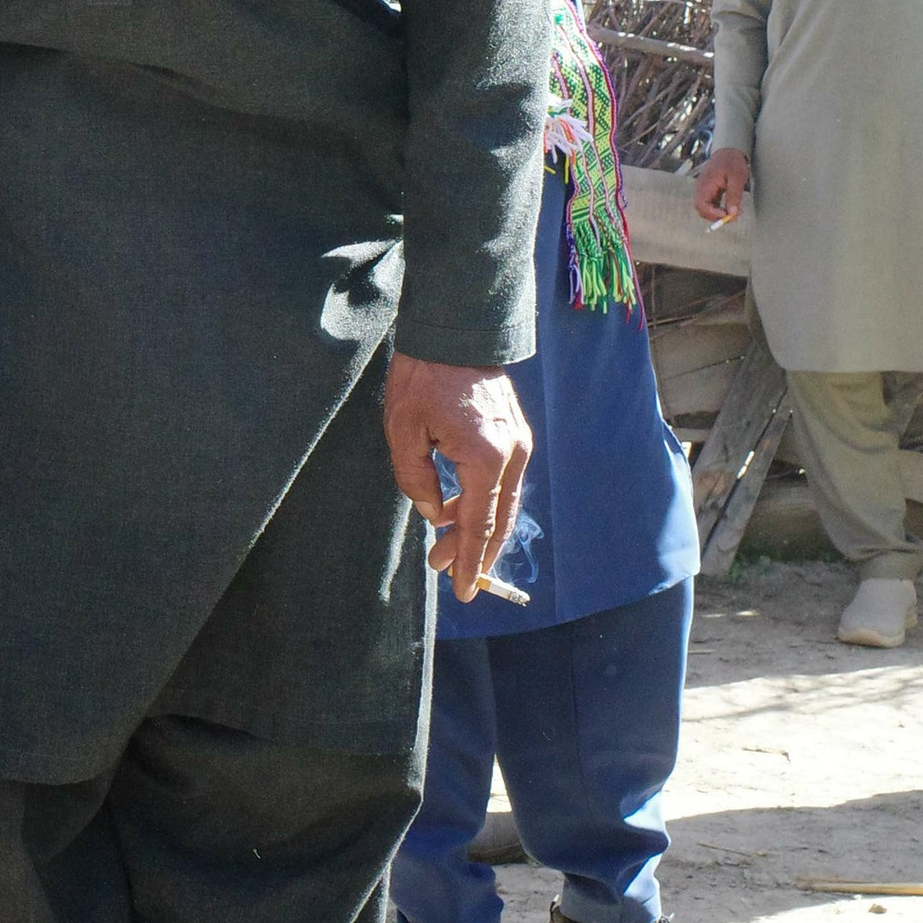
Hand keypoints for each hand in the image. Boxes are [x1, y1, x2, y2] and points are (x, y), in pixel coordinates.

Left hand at [383, 351, 531, 605]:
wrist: (455, 329)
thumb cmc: (424, 376)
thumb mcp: (403, 430)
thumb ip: (416, 480)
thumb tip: (432, 513)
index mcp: (486, 458)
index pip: (479, 525)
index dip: (471, 562)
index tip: (466, 592)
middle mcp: (512, 455)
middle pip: (499, 520)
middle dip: (473, 551)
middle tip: (443, 570)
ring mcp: (519, 443)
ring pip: (504, 503)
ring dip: (477, 527)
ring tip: (443, 543)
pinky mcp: (515, 433)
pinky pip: (504, 482)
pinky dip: (483, 502)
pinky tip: (454, 508)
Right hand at [694, 147, 751, 225]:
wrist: (729, 150)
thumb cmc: (733, 162)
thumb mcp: (737, 179)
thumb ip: (734, 196)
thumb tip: (732, 213)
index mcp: (706, 183)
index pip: (701, 204)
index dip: (712, 213)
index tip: (727, 215)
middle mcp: (701, 188)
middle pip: (701, 209)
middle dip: (715, 217)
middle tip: (732, 217)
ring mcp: (704, 189)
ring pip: (705, 208)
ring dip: (717, 214)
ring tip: (733, 213)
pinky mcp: (709, 191)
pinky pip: (710, 204)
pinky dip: (718, 209)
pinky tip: (730, 208)